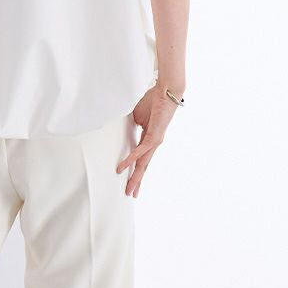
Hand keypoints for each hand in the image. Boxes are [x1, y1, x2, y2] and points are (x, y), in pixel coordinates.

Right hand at [116, 83, 181, 197]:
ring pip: (143, 164)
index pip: (141, 159)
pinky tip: (122, 167)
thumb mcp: (136, 116)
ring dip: (135, 177)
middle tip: (131, 194)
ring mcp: (154, 142)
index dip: (135, 170)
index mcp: (149, 139)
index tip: (130, 181)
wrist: (165, 92)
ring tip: (129, 189)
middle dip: (136, 181)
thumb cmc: (152, 101)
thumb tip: (122, 131)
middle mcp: (153, 143)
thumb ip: (131, 126)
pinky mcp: (154, 137)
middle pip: (143, 166)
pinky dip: (130, 159)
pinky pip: (139, 151)